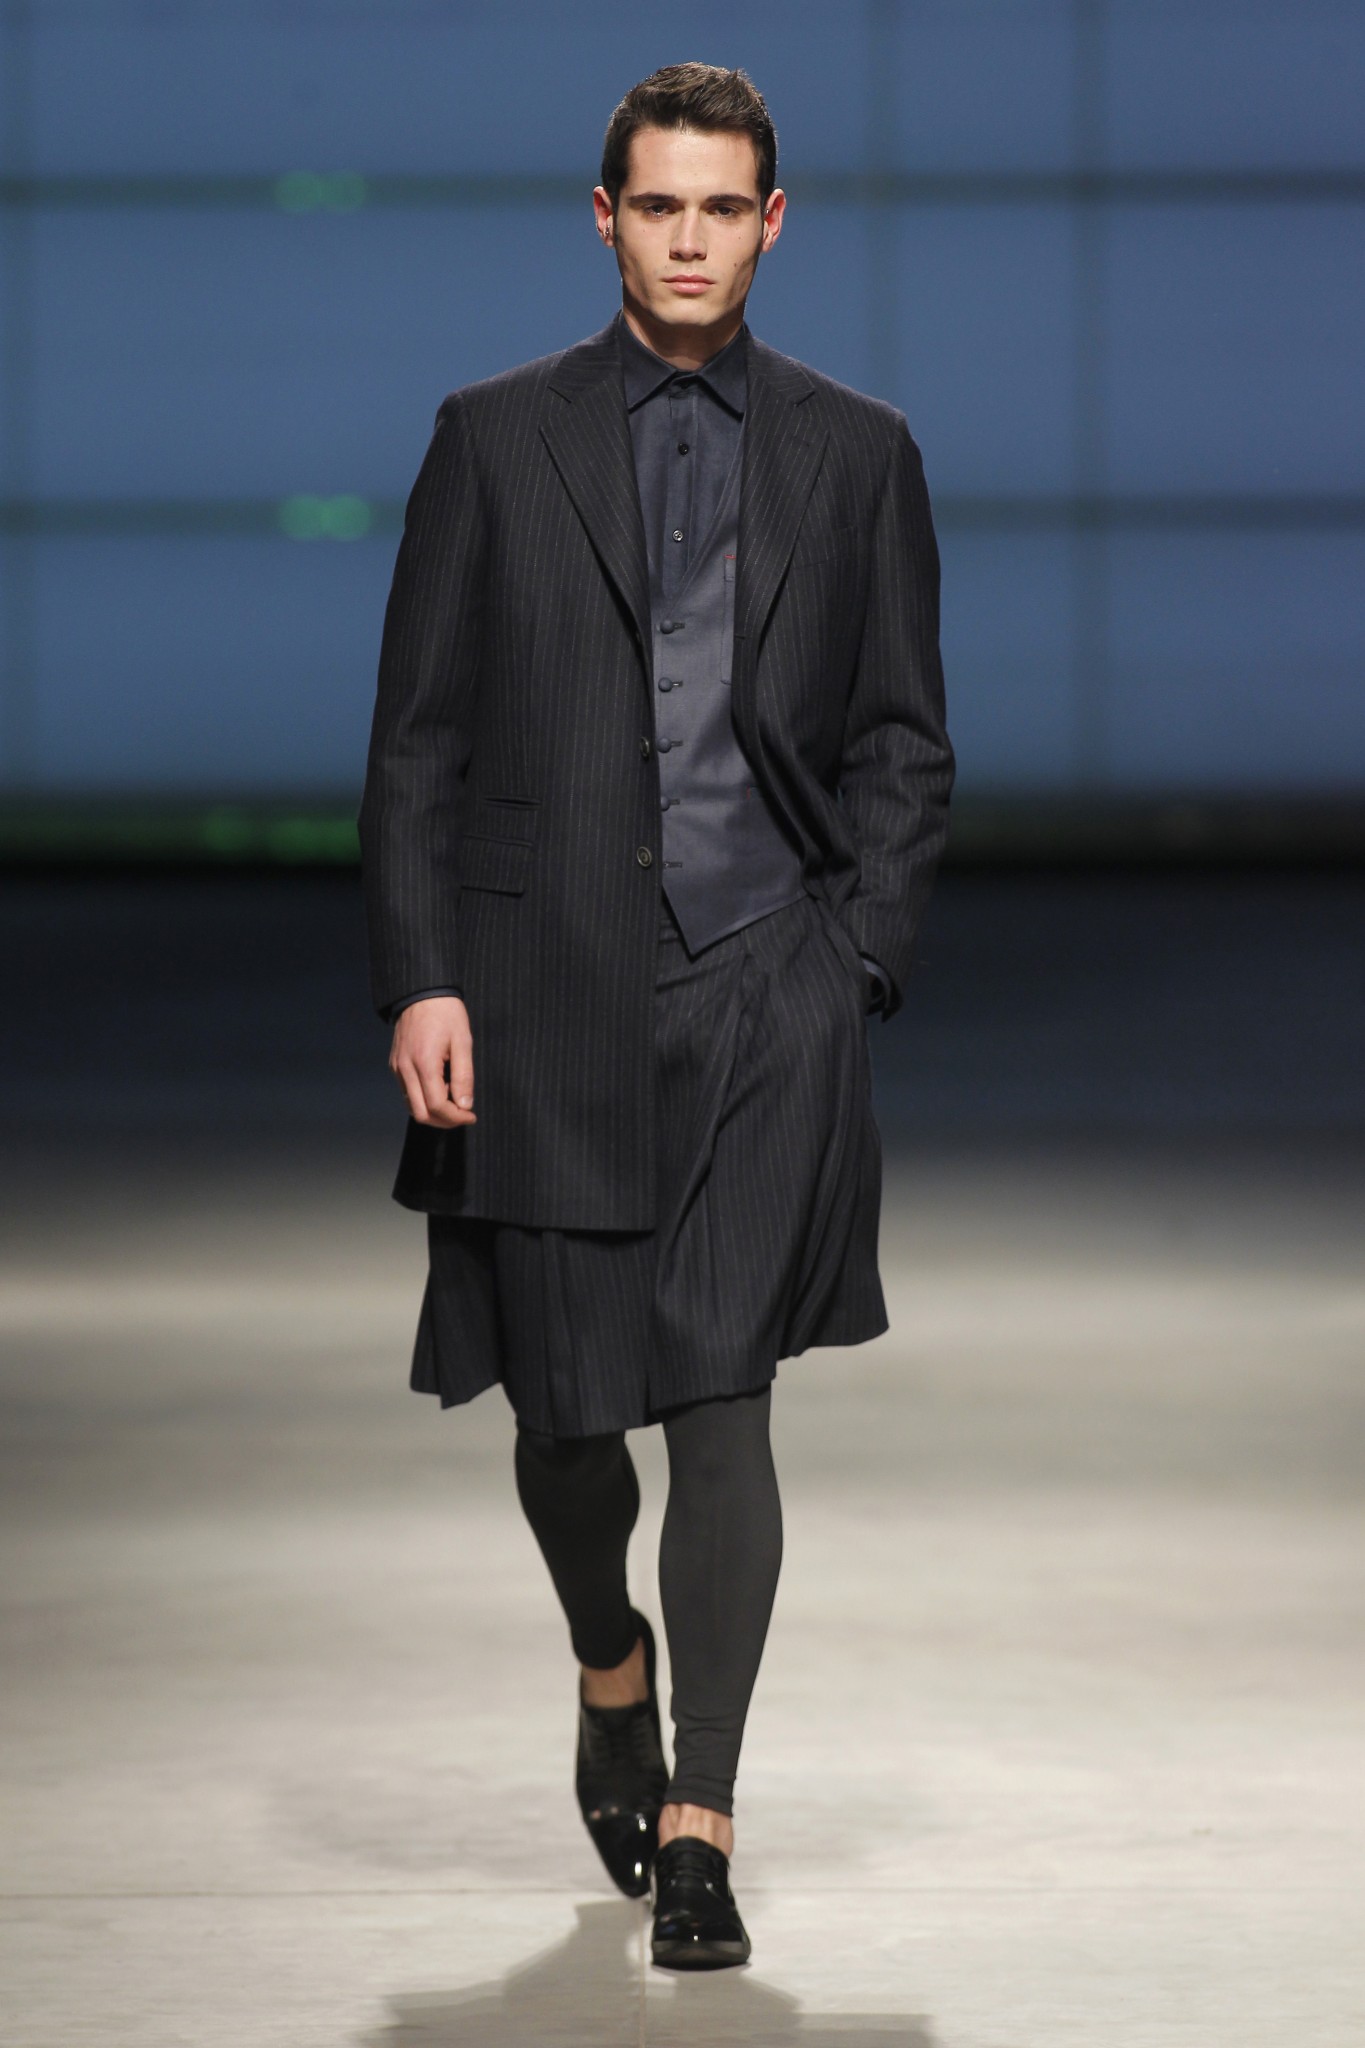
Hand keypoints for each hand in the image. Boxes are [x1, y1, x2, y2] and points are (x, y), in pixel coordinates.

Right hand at [389, 996, 476, 1127]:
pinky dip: (423, 1100)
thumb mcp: (463, 1042)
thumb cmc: (446, 1014)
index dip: (456, 1117)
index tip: (471, 1115)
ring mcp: (397, 1068)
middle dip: (444, 1121)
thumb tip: (465, 1105)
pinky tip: (440, 1090)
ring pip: (411, 1106)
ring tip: (454, 1103)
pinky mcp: (395, 1065)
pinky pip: (407, 1093)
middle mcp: (405, 1069)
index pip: (437, 1105)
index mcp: (424, 1063)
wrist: (421, 993)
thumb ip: (464, 1076)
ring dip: (433, 1112)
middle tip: (463, 1115)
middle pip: (421, 1113)